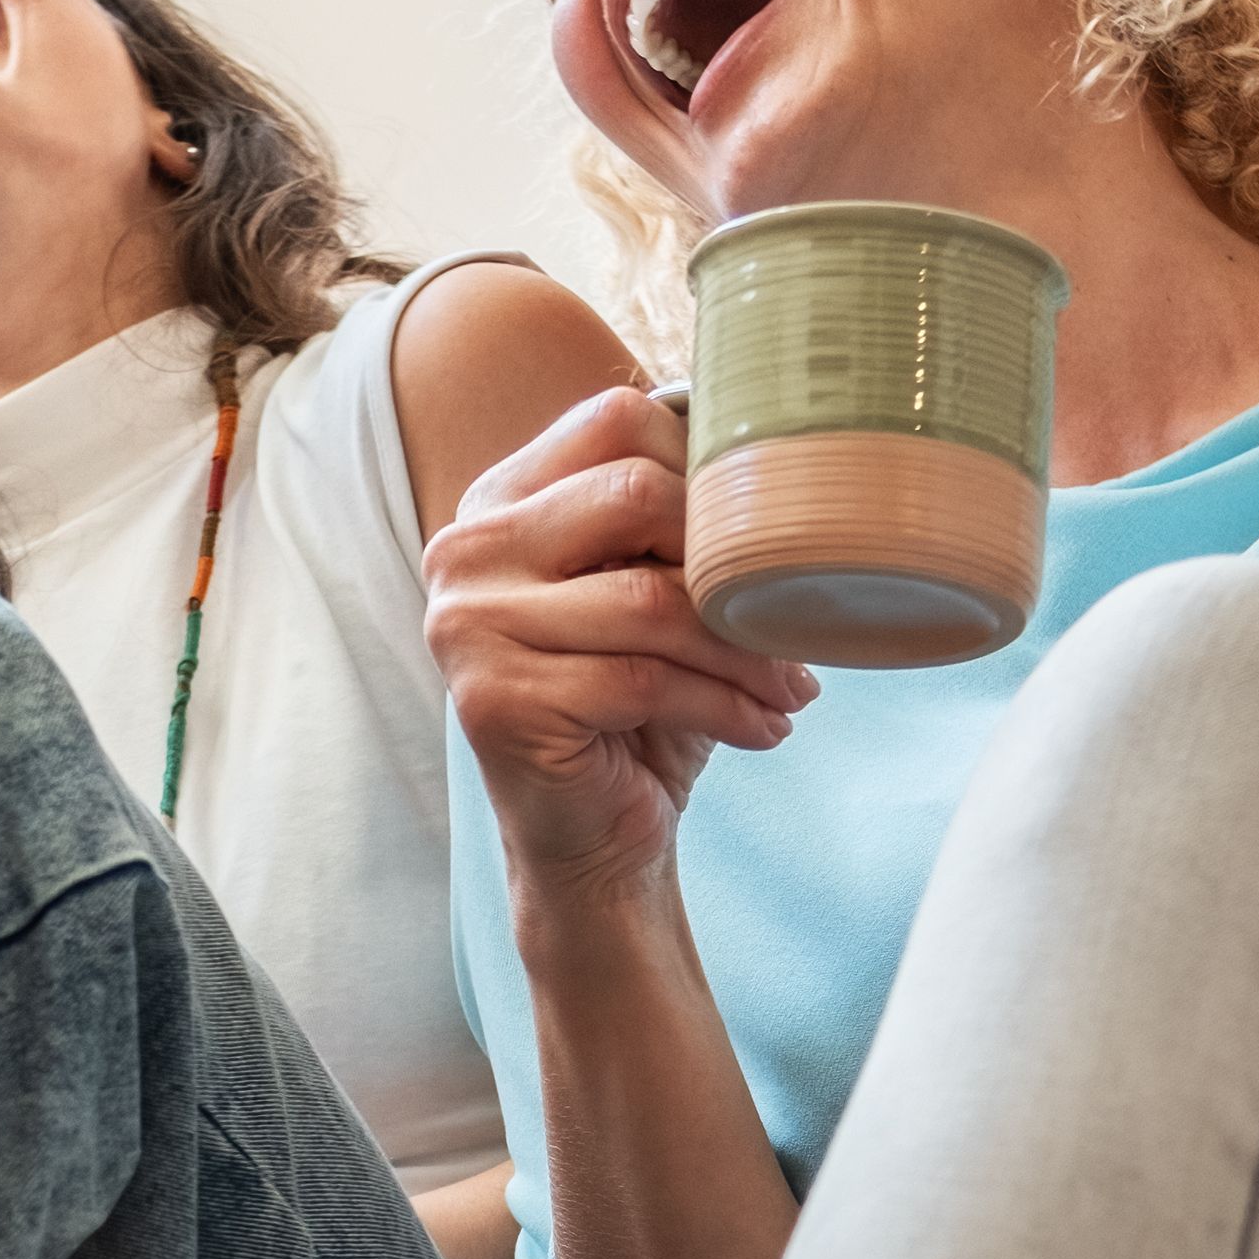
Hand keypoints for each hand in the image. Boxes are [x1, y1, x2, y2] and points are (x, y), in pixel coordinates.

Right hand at [421, 385, 814, 912]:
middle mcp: (467, 549)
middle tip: (790, 622)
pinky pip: (641, 679)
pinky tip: (764, 729)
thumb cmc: (634, 709)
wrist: (592, 839)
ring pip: (649, 600)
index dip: (707, 473)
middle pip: (635, 496)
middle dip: (733, 563)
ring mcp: (467, 624)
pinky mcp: (495, 700)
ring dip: (744, 651)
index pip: (616, 419)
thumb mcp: (654, 595)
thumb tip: (782, 454)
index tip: (759, 545)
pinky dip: (724, 706)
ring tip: (792, 688)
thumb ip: (677, 522)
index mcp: (501, 501)